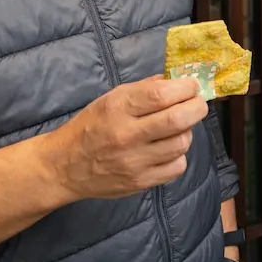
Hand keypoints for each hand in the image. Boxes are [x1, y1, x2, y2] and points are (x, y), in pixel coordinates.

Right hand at [42, 75, 207, 200]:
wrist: (64, 166)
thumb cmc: (91, 126)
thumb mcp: (111, 98)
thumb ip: (145, 88)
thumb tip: (178, 79)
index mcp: (118, 108)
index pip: (161, 95)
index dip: (185, 87)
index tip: (192, 85)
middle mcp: (126, 135)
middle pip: (178, 119)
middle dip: (197, 107)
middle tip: (197, 103)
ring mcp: (134, 162)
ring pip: (181, 143)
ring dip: (186, 131)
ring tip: (176, 128)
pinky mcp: (140, 182)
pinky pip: (177, 167)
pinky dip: (178, 155)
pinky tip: (167, 150)